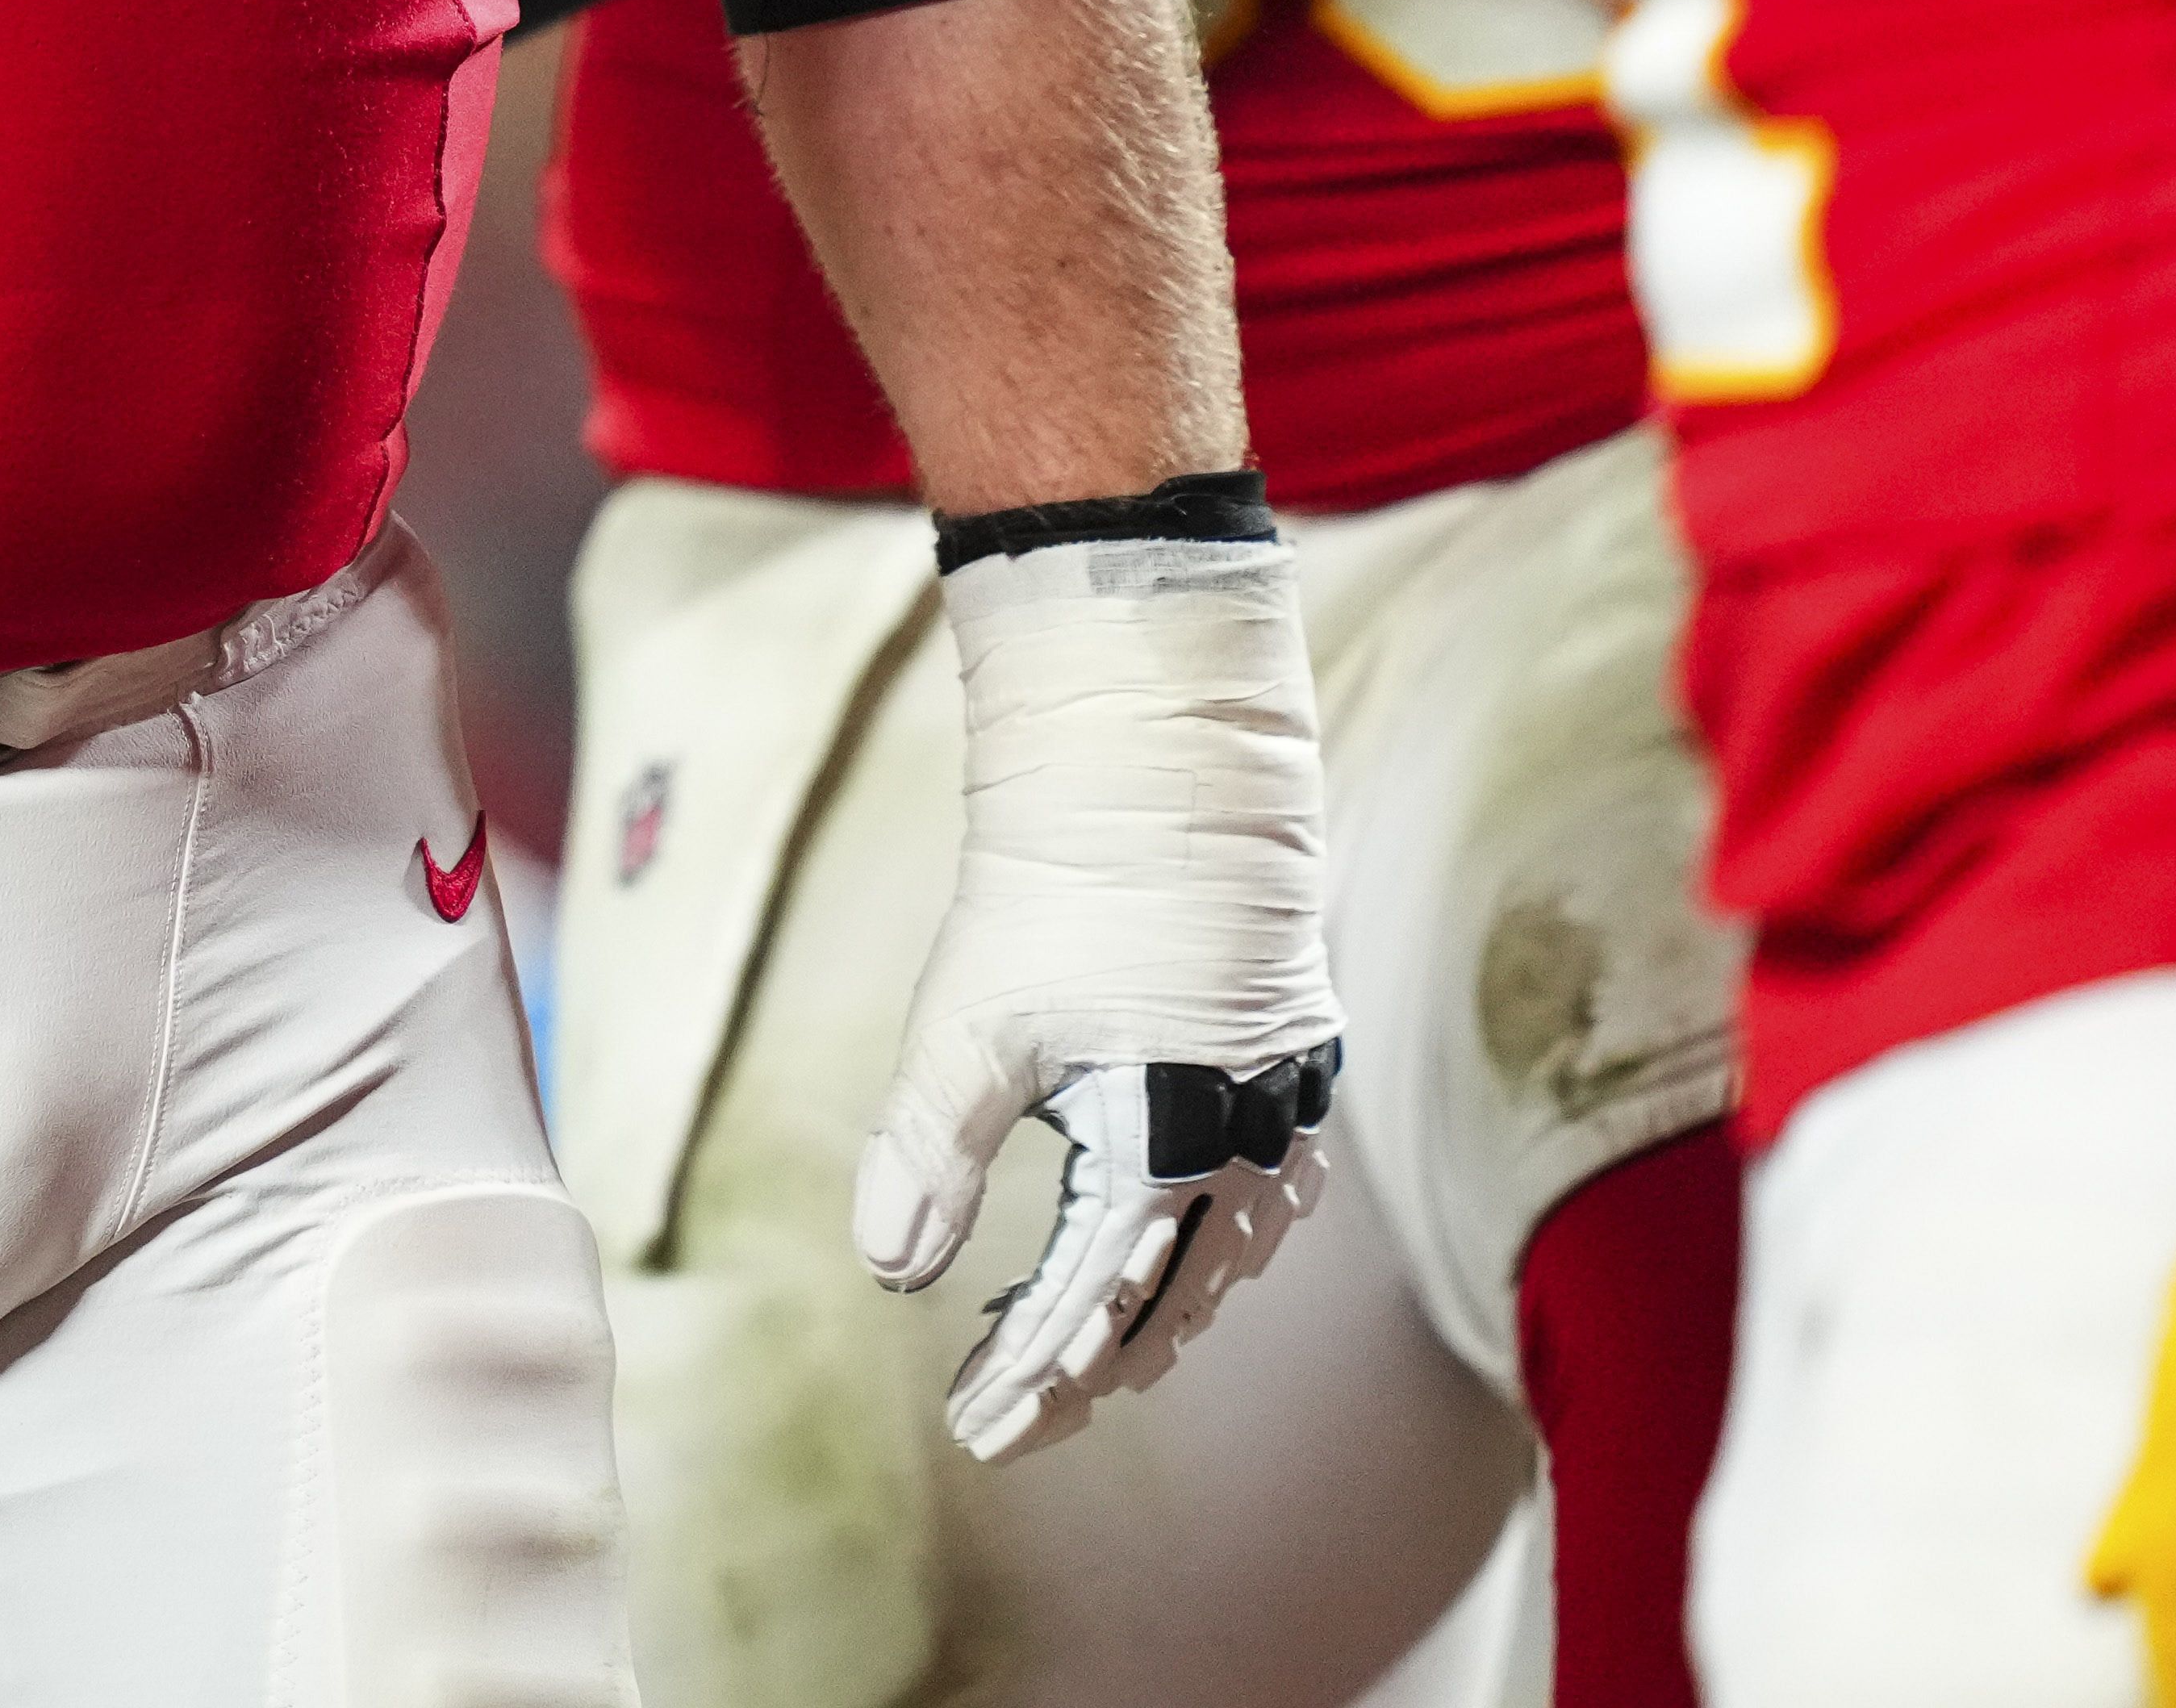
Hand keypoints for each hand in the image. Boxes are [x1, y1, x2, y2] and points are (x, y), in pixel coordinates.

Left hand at [857, 520, 1342, 1459]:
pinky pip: (1257, 1188)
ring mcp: (1281, 1094)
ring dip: (1148, 1314)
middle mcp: (1249, 1136)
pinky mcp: (1284, 1047)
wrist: (1160, 750)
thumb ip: (934, 1154)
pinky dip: (1199, 1241)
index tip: (977, 1425)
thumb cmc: (1060, 881)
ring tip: (1072, 1360)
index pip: (1098, 1302)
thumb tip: (891, 1271)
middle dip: (1088, 1367)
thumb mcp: (973, 1023)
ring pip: (1224, 1252)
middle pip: (1172, 1298)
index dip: (1035, 1372)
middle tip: (1010, 1419)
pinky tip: (1155, 1247)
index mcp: (1173, 1142)